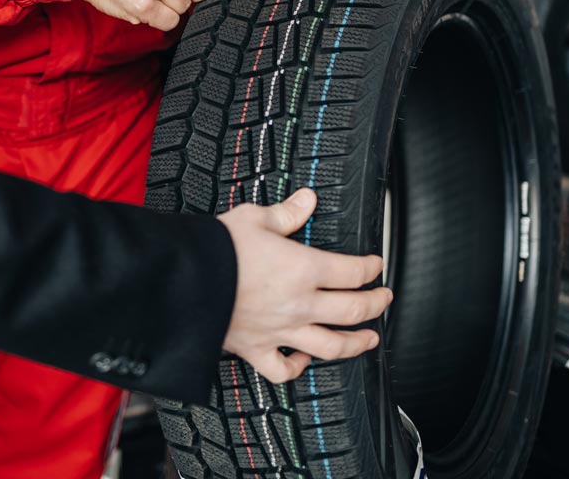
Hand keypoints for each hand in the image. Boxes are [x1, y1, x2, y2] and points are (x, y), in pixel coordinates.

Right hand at [217, 188, 390, 383]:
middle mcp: (299, 304)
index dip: (370, 267)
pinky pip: (284, 369)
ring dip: (356, 343)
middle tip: (385, 299)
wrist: (183, 279)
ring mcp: (280, 331)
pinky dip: (299, 367)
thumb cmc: (217, 248)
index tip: (375, 264)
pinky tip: (304, 358)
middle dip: (376, 304)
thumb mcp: (254, 218)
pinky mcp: (257, 349)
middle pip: (353, 310)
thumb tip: (308, 199)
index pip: (352, 272)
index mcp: (303, 269)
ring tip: (368, 339)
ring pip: (331, 346)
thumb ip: (287, 212)